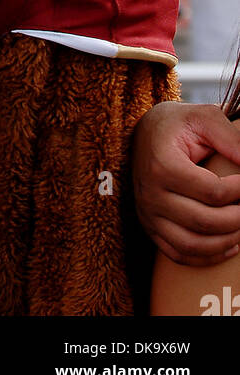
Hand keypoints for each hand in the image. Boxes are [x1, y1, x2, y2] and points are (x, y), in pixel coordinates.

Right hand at [133, 101, 239, 264]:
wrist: (144, 132)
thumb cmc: (177, 124)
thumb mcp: (204, 118)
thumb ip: (232, 139)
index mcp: (162, 165)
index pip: (213, 192)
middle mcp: (151, 193)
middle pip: (205, 222)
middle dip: (238, 219)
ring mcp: (148, 213)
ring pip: (192, 245)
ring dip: (226, 242)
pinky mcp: (150, 226)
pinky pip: (179, 254)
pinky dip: (208, 256)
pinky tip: (229, 244)